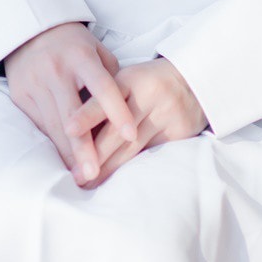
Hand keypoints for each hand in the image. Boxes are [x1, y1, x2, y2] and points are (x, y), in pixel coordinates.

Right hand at [4, 22, 137, 186]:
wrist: (30, 30)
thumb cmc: (73, 46)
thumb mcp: (96, 50)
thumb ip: (112, 78)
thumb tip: (128, 111)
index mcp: (81, 56)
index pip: (102, 86)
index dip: (117, 111)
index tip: (130, 135)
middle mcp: (56, 69)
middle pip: (73, 116)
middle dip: (84, 148)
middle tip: (95, 174)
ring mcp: (35, 83)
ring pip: (53, 126)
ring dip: (68, 153)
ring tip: (82, 176)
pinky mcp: (20, 95)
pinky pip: (39, 126)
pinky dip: (53, 144)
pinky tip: (64, 160)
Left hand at [65, 56, 207, 187]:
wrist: (193, 80)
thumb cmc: (148, 84)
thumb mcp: (128, 81)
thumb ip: (105, 100)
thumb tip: (72, 133)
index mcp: (130, 78)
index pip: (104, 97)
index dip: (86, 115)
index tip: (68, 130)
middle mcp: (149, 95)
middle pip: (117, 130)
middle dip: (94, 154)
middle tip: (75, 175)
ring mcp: (166, 114)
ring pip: (133, 147)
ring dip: (110, 168)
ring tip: (90, 182)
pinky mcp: (179, 132)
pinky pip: (151, 154)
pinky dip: (132, 168)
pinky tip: (118, 180)